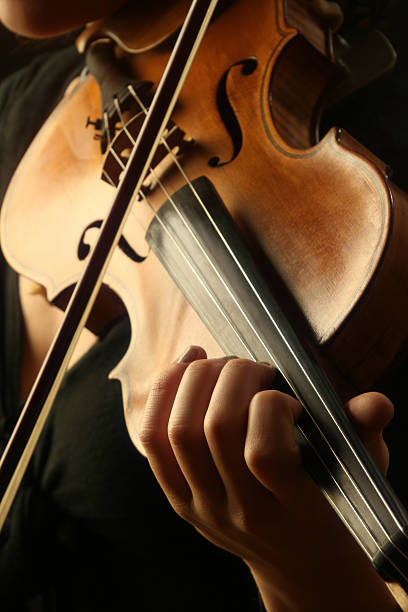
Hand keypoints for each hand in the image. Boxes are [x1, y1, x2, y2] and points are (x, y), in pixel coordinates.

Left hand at [139, 346, 396, 610]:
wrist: (295, 561)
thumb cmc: (328, 504)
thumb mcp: (356, 472)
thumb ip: (364, 432)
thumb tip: (377, 403)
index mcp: (292, 508)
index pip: (263, 453)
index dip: (272, 406)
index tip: (289, 398)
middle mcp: (240, 513)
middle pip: (215, 429)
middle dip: (235, 376)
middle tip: (255, 369)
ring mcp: (202, 507)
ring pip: (179, 430)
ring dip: (200, 379)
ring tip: (225, 366)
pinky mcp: (176, 496)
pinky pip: (153, 438)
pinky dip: (165, 392)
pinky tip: (188, 365)